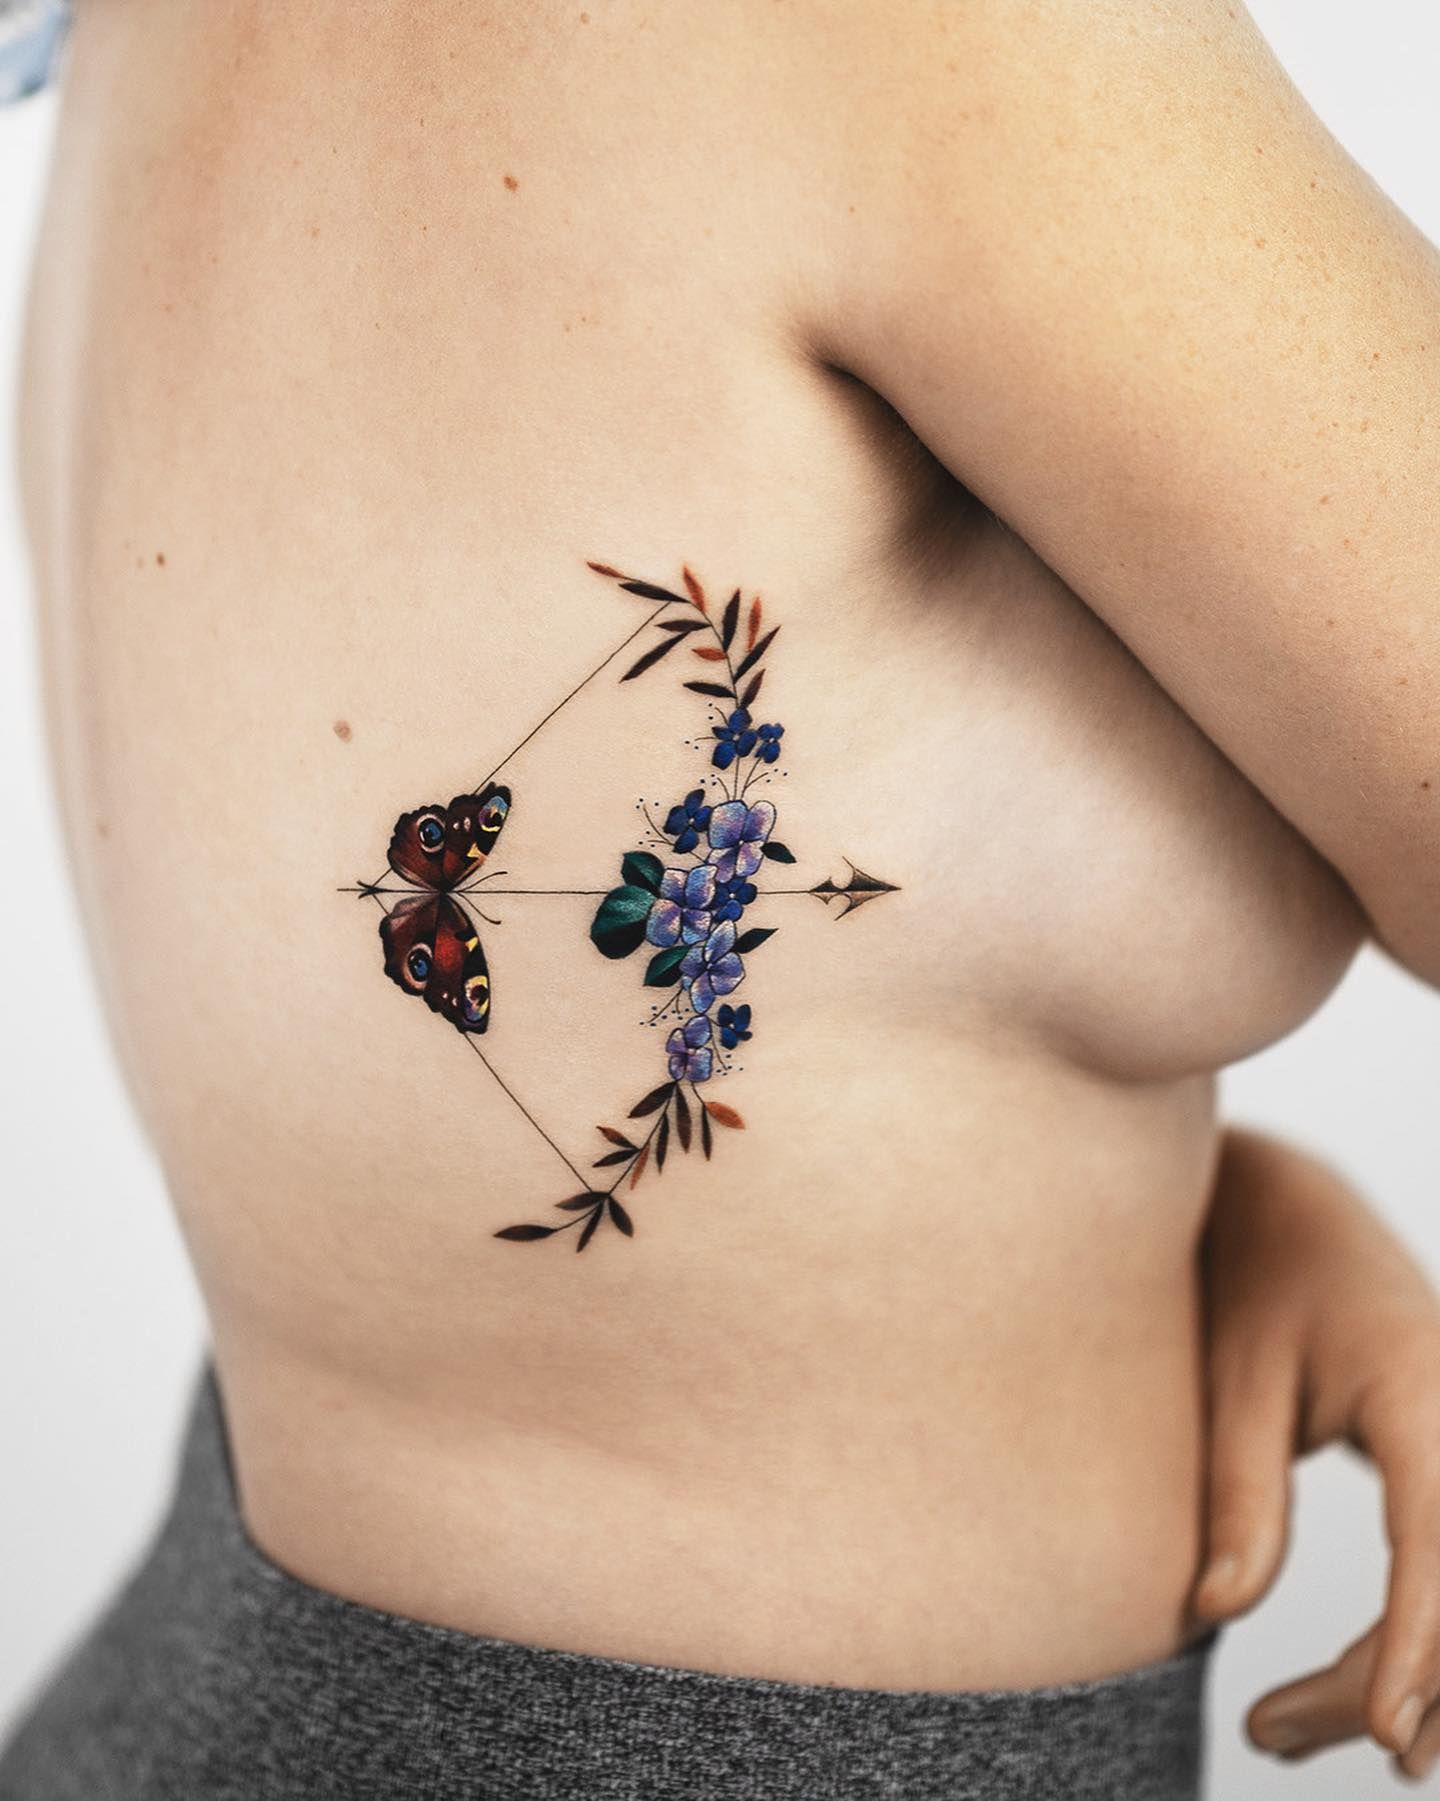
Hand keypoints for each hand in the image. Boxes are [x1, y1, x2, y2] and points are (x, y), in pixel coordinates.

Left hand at [1191, 1127, 1439, 1779]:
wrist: (1300, 1203)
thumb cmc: (1258, 1274)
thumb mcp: (1235, 1376)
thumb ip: (1235, 1491)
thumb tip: (1216, 1610)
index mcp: (1421, 1395)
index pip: (1439, 1541)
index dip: (1420, 1644)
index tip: (1386, 1731)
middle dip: (1395, 1687)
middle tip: (1271, 1735)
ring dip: (1413, 1678)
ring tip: (1282, 1728)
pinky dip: (1421, 1641)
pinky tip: (1358, 1692)